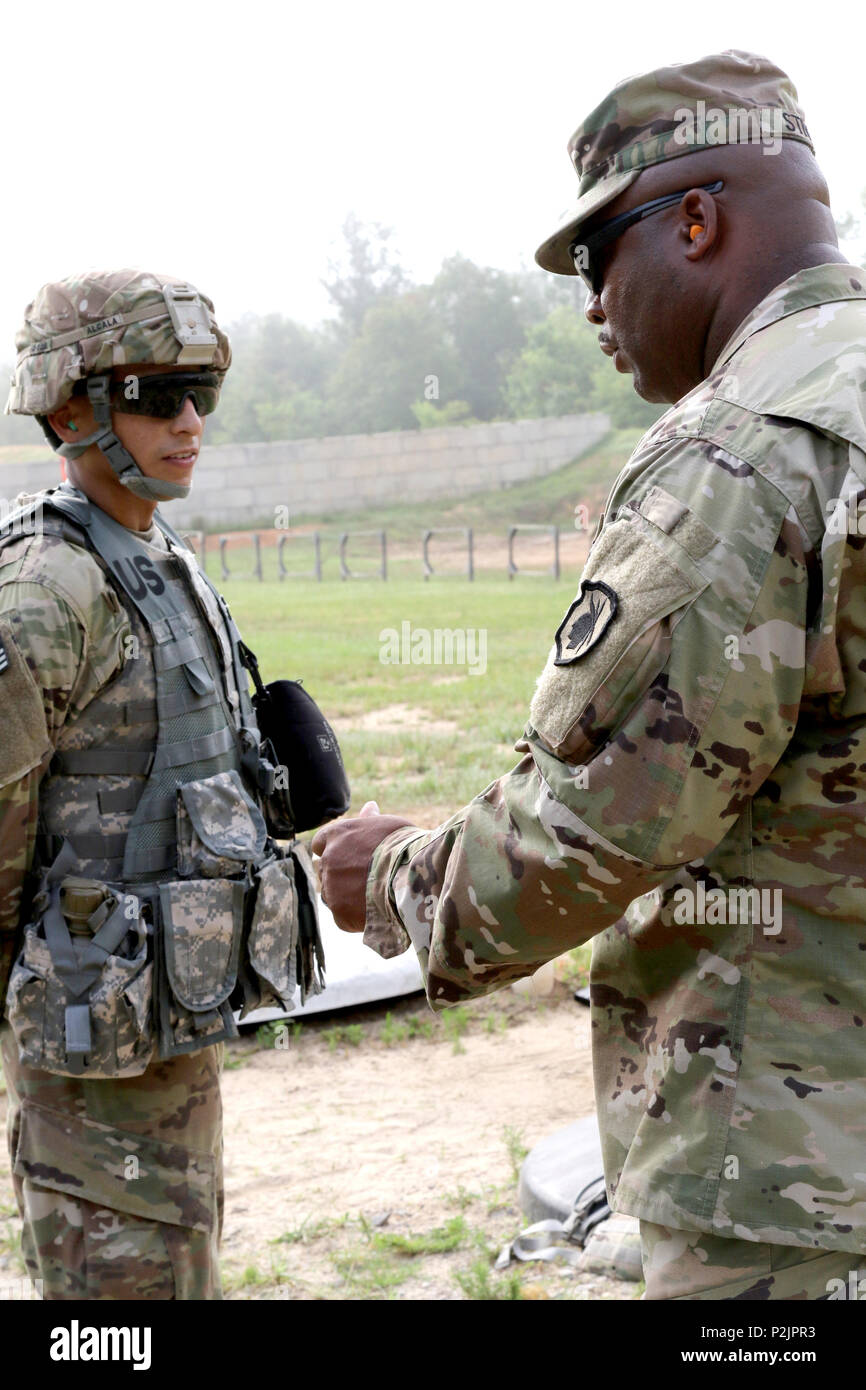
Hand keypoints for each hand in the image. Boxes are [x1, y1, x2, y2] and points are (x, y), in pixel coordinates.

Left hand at [311, 801, 415, 932]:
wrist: (412, 877)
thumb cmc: (404, 847)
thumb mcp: (388, 826)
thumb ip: (371, 820)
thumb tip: (370, 806)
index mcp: (336, 835)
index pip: (320, 843)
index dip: (335, 850)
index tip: (350, 857)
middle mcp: (328, 859)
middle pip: (326, 869)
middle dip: (341, 874)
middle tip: (366, 879)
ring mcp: (331, 887)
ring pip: (331, 894)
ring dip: (345, 896)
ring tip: (372, 897)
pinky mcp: (339, 912)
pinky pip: (342, 917)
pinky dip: (355, 917)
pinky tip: (374, 912)